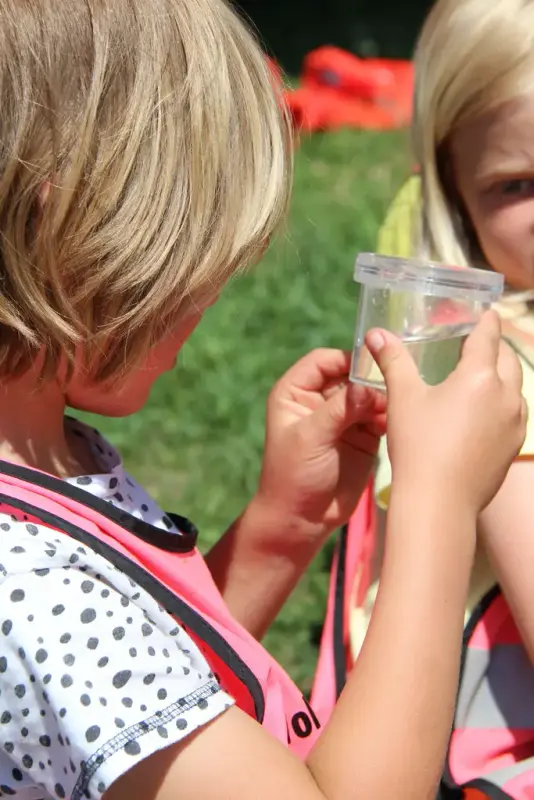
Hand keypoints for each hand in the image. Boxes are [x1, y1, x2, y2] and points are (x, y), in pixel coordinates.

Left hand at [257, 348, 385, 536]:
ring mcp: (343, 418)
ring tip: (395, 410)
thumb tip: (369, 386)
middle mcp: (320, 399)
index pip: (324, 360)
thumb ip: (339, 409)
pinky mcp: (362, 436)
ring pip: (369, 395)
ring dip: (383, 399)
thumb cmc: (294, 475)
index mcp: (296, 392)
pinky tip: (397, 423)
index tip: (374, 364)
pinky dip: (390, 417)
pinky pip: (380, 416)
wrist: (302, 519)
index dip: (347, 359)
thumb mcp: (311, 437)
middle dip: (371, 380)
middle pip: (351, 375)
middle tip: (392, 389)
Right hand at [370, 310, 526, 513]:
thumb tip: (375, 334)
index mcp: (480, 376)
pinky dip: (501, 401)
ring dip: (500, 375)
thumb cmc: (418, 445)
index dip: (484, 319)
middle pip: (507, 357)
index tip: (481, 311)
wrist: (439, 503)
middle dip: (492, 346)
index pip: (488, 334)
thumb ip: (393, 361)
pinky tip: (480, 412)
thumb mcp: (402, 398)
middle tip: (472, 343)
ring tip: (476, 377)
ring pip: (515, 386)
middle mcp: (506, 395)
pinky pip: (514, 412)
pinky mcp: (514, 445)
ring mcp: (515, 422)